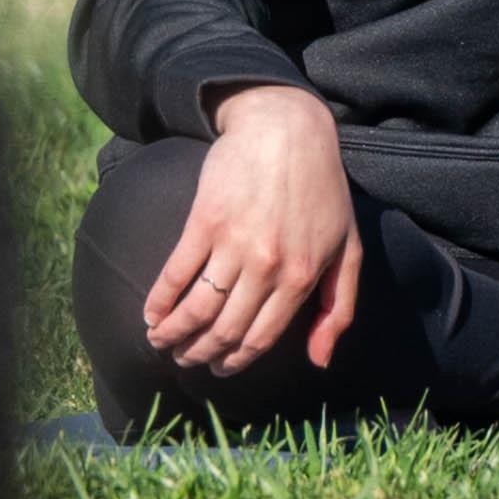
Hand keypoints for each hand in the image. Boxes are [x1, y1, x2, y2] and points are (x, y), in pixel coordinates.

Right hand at [145, 85, 363, 381]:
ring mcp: (234, 244)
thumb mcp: (347, 249)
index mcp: (301, 278)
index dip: (235, 361)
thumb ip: (337, 308)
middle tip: (186, 360)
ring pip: (198, 308)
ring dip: (174, 334)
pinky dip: (159, 301)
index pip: (260, 338)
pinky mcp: (204, 220)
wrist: (286, 129)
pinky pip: (175, 273)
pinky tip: (151, 314)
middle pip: (224, 330)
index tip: (219, 369)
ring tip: (161, 341)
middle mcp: (267, 267)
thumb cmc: (321, 189)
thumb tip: (320, 360)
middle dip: (200, 354)